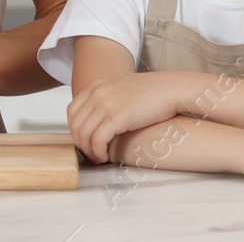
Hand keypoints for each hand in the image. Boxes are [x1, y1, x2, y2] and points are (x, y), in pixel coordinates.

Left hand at [67, 72, 186, 163]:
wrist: (171, 89)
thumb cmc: (152, 92)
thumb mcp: (122, 89)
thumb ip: (106, 99)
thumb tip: (98, 120)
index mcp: (97, 85)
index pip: (72, 111)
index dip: (75, 130)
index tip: (84, 141)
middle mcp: (97, 93)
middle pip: (75, 125)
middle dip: (80, 144)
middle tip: (91, 154)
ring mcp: (105, 104)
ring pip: (83, 135)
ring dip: (88, 151)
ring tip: (99, 158)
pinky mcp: (116, 118)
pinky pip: (97, 141)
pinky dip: (98, 152)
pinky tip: (106, 156)